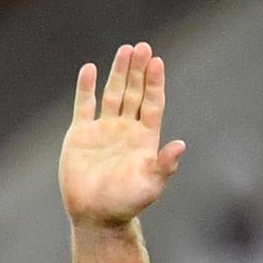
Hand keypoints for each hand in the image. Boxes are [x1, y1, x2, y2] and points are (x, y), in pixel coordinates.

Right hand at [59, 42, 186, 226]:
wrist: (96, 215)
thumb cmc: (127, 202)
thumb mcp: (151, 183)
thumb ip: (165, 164)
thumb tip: (181, 145)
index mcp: (145, 139)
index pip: (153, 103)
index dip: (155, 83)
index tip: (157, 61)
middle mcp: (126, 130)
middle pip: (135, 93)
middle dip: (138, 71)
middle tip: (142, 46)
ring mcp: (104, 130)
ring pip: (113, 94)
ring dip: (118, 72)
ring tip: (125, 49)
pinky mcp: (81, 134)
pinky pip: (84, 105)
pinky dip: (86, 87)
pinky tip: (90, 68)